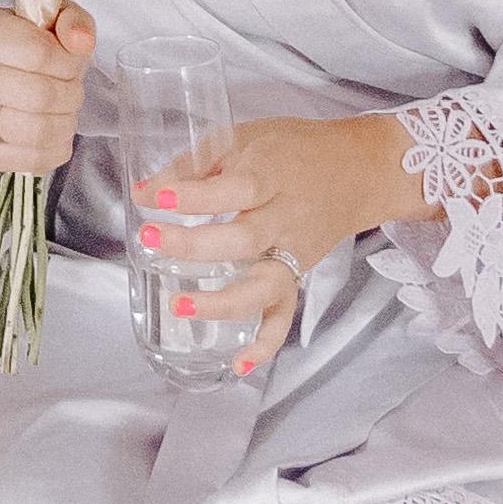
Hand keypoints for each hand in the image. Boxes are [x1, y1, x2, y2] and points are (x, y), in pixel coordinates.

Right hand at [0, 0, 95, 180]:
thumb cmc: (16, 46)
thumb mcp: (47, 19)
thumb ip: (72, 21)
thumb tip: (80, 41)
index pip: (37, 53)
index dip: (69, 62)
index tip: (71, 61)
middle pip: (39, 95)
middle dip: (70, 94)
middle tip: (70, 88)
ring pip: (37, 131)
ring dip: (65, 122)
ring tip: (62, 110)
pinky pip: (32, 159)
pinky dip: (55, 148)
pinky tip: (52, 132)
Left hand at [136, 109, 422, 379]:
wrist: (357, 171)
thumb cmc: (292, 149)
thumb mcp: (245, 137)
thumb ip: (197, 163)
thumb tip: (146, 190)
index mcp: (271, 175)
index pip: (232, 189)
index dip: (192, 196)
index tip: (153, 197)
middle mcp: (286, 218)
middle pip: (244, 239)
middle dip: (195, 245)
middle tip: (151, 240)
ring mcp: (295, 253)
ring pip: (265, 285)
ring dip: (222, 302)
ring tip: (179, 305)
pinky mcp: (300, 276)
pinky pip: (286, 314)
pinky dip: (266, 344)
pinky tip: (239, 366)